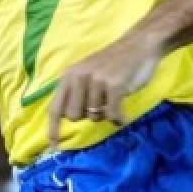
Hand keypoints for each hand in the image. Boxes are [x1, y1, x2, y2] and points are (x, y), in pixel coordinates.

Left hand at [47, 34, 163, 150]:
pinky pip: (112, 115)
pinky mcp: (114, 85)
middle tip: (101, 102)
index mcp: (69, 75)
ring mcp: (96, 81)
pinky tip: (123, 113)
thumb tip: (68, 118)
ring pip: (94, 117)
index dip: (53, 128)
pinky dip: (119, 118)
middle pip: (74, 116)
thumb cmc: (113, 63)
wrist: (139, 45)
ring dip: (106, 113)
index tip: (53, 146)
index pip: (55, 107)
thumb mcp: (87, 73)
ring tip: (114, 98)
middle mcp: (79, 77)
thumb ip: (75, 92)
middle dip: (87, 115)